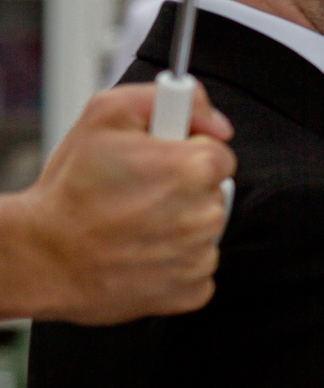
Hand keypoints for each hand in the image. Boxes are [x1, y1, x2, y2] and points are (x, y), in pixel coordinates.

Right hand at [3, 83, 236, 323]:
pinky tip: (140, 253)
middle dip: (183, 191)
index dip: (186, 154)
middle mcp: (205, 215)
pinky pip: (198, 268)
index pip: (219, 155)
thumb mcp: (107, 114)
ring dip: (179, 226)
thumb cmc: (70, 189)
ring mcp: (200, 256)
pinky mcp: (191, 290)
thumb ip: (170, 97)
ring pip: (206, 230)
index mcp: (194, 169)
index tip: (157, 164)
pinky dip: (175, 262)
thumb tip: (216, 123)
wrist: (40, 255)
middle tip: (138, 195)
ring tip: (132, 225)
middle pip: (214, 193)